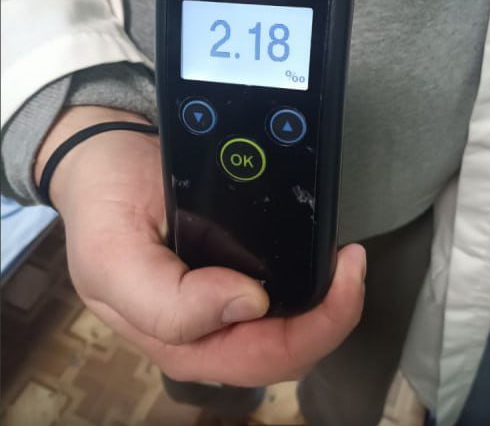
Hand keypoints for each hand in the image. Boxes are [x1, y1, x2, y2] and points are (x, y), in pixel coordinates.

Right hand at [35, 106, 366, 385]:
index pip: (265, 357)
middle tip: (351, 260)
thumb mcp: (111, 258)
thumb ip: (165, 302)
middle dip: (333, 314)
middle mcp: (208, 331)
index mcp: (179, 339)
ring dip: (326, 300)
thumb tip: (248, 304)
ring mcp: (224, 304)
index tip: (339, 267)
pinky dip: (310, 280)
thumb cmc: (105, 208)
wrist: (107, 165)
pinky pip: (283, 296)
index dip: (316, 324)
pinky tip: (318, 254)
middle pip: (289, 350)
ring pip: (292, 328)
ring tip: (342, 258)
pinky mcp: (233, 275)